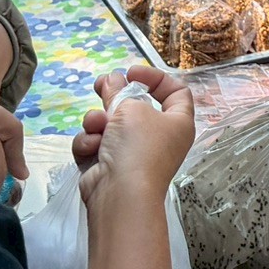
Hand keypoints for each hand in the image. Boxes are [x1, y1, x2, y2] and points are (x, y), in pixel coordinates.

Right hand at [73, 66, 194, 208]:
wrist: (121, 195)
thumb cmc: (138, 147)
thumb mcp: (130, 108)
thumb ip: (119, 90)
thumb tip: (113, 79)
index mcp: (177, 123)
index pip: (176, 92)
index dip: (155, 78)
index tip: (132, 73)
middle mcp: (158, 138)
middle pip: (135, 107)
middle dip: (114, 97)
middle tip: (100, 85)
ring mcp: (133, 154)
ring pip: (110, 124)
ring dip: (98, 122)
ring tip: (97, 127)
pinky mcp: (109, 166)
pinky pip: (97, 144)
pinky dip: (91, 144)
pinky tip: (91, 149)